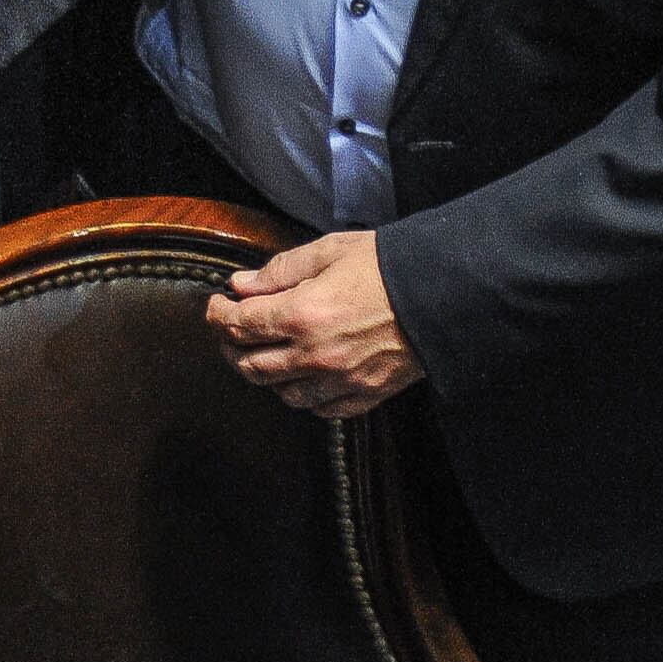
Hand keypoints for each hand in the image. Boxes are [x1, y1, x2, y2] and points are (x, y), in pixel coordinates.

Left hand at [207, 229, 421, 419]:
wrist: (445, 294)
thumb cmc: (388, 267)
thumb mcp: (328, 252)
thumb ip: (278, 271)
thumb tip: (241, 285)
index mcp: (300, 315)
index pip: (237, 326)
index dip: (218, 315)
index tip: (217, 305)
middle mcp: (315, 354)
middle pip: (251, 365)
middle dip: (230, 347)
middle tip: (231, 331)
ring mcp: (341, 379)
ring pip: (281, 393)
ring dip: (264, 374)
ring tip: (263, 354)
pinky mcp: (366, 394)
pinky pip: (321, 409)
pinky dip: (304, 397)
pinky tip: (302, 379)